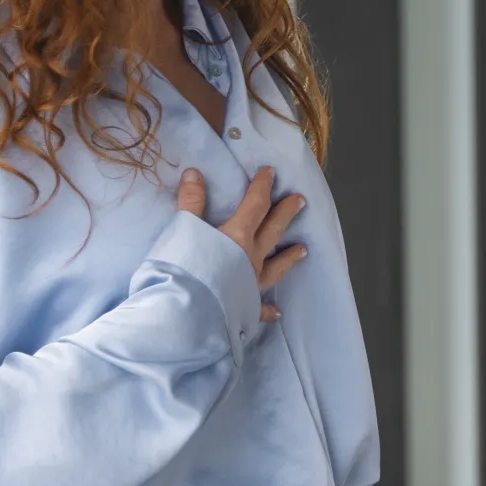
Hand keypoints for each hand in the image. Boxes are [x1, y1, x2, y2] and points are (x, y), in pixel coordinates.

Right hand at [177, 166, 305, 322]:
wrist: (184, 313)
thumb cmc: (182, 268)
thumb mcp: (183, 228)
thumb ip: (190, 202)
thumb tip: (195, 172)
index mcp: (237, 236)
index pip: (254, 205)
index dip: (262, 187)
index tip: (270, 172)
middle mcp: (251, 259)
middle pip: (273, 231)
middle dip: (286, 213)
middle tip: (301, 201)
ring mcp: (251, 285)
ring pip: (276, 268)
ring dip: (289, 257)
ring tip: (303, 249)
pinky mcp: (245, 309)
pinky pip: (260, 308)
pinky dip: (268, 309)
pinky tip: (276, 312)